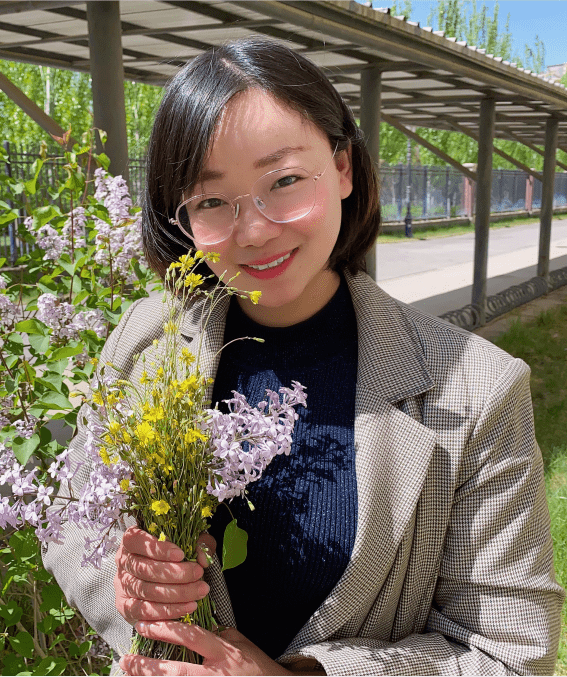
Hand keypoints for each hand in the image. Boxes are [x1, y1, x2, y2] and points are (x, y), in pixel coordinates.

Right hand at [114, 526, 213, 624]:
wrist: (163, 575)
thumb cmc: (176, 552)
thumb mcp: (189, 541)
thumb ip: (198, 543)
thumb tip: (203, 559)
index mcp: (131, 539)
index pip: (136, 540)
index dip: (158, 548)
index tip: (181, 554)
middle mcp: (123, 562)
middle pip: (144, 569)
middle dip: (175, 573)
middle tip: (199, 573)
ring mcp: (122, 586)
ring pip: (146, 591)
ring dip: (176, 593)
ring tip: (199, 591)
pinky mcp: (126, 607)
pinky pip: (145, 612)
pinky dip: (168, 611)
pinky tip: (188, 607)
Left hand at [119, 621, 292, 675]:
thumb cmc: (258, 668)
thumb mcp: (242, 644)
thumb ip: (220, 635)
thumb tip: (199, 626)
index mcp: (225, 653)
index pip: (193, 637)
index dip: (168, 630)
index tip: (146, 625)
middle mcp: (216, 674)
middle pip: (177, 671)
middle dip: (149, 666)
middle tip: (127, 659)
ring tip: (130, 673)